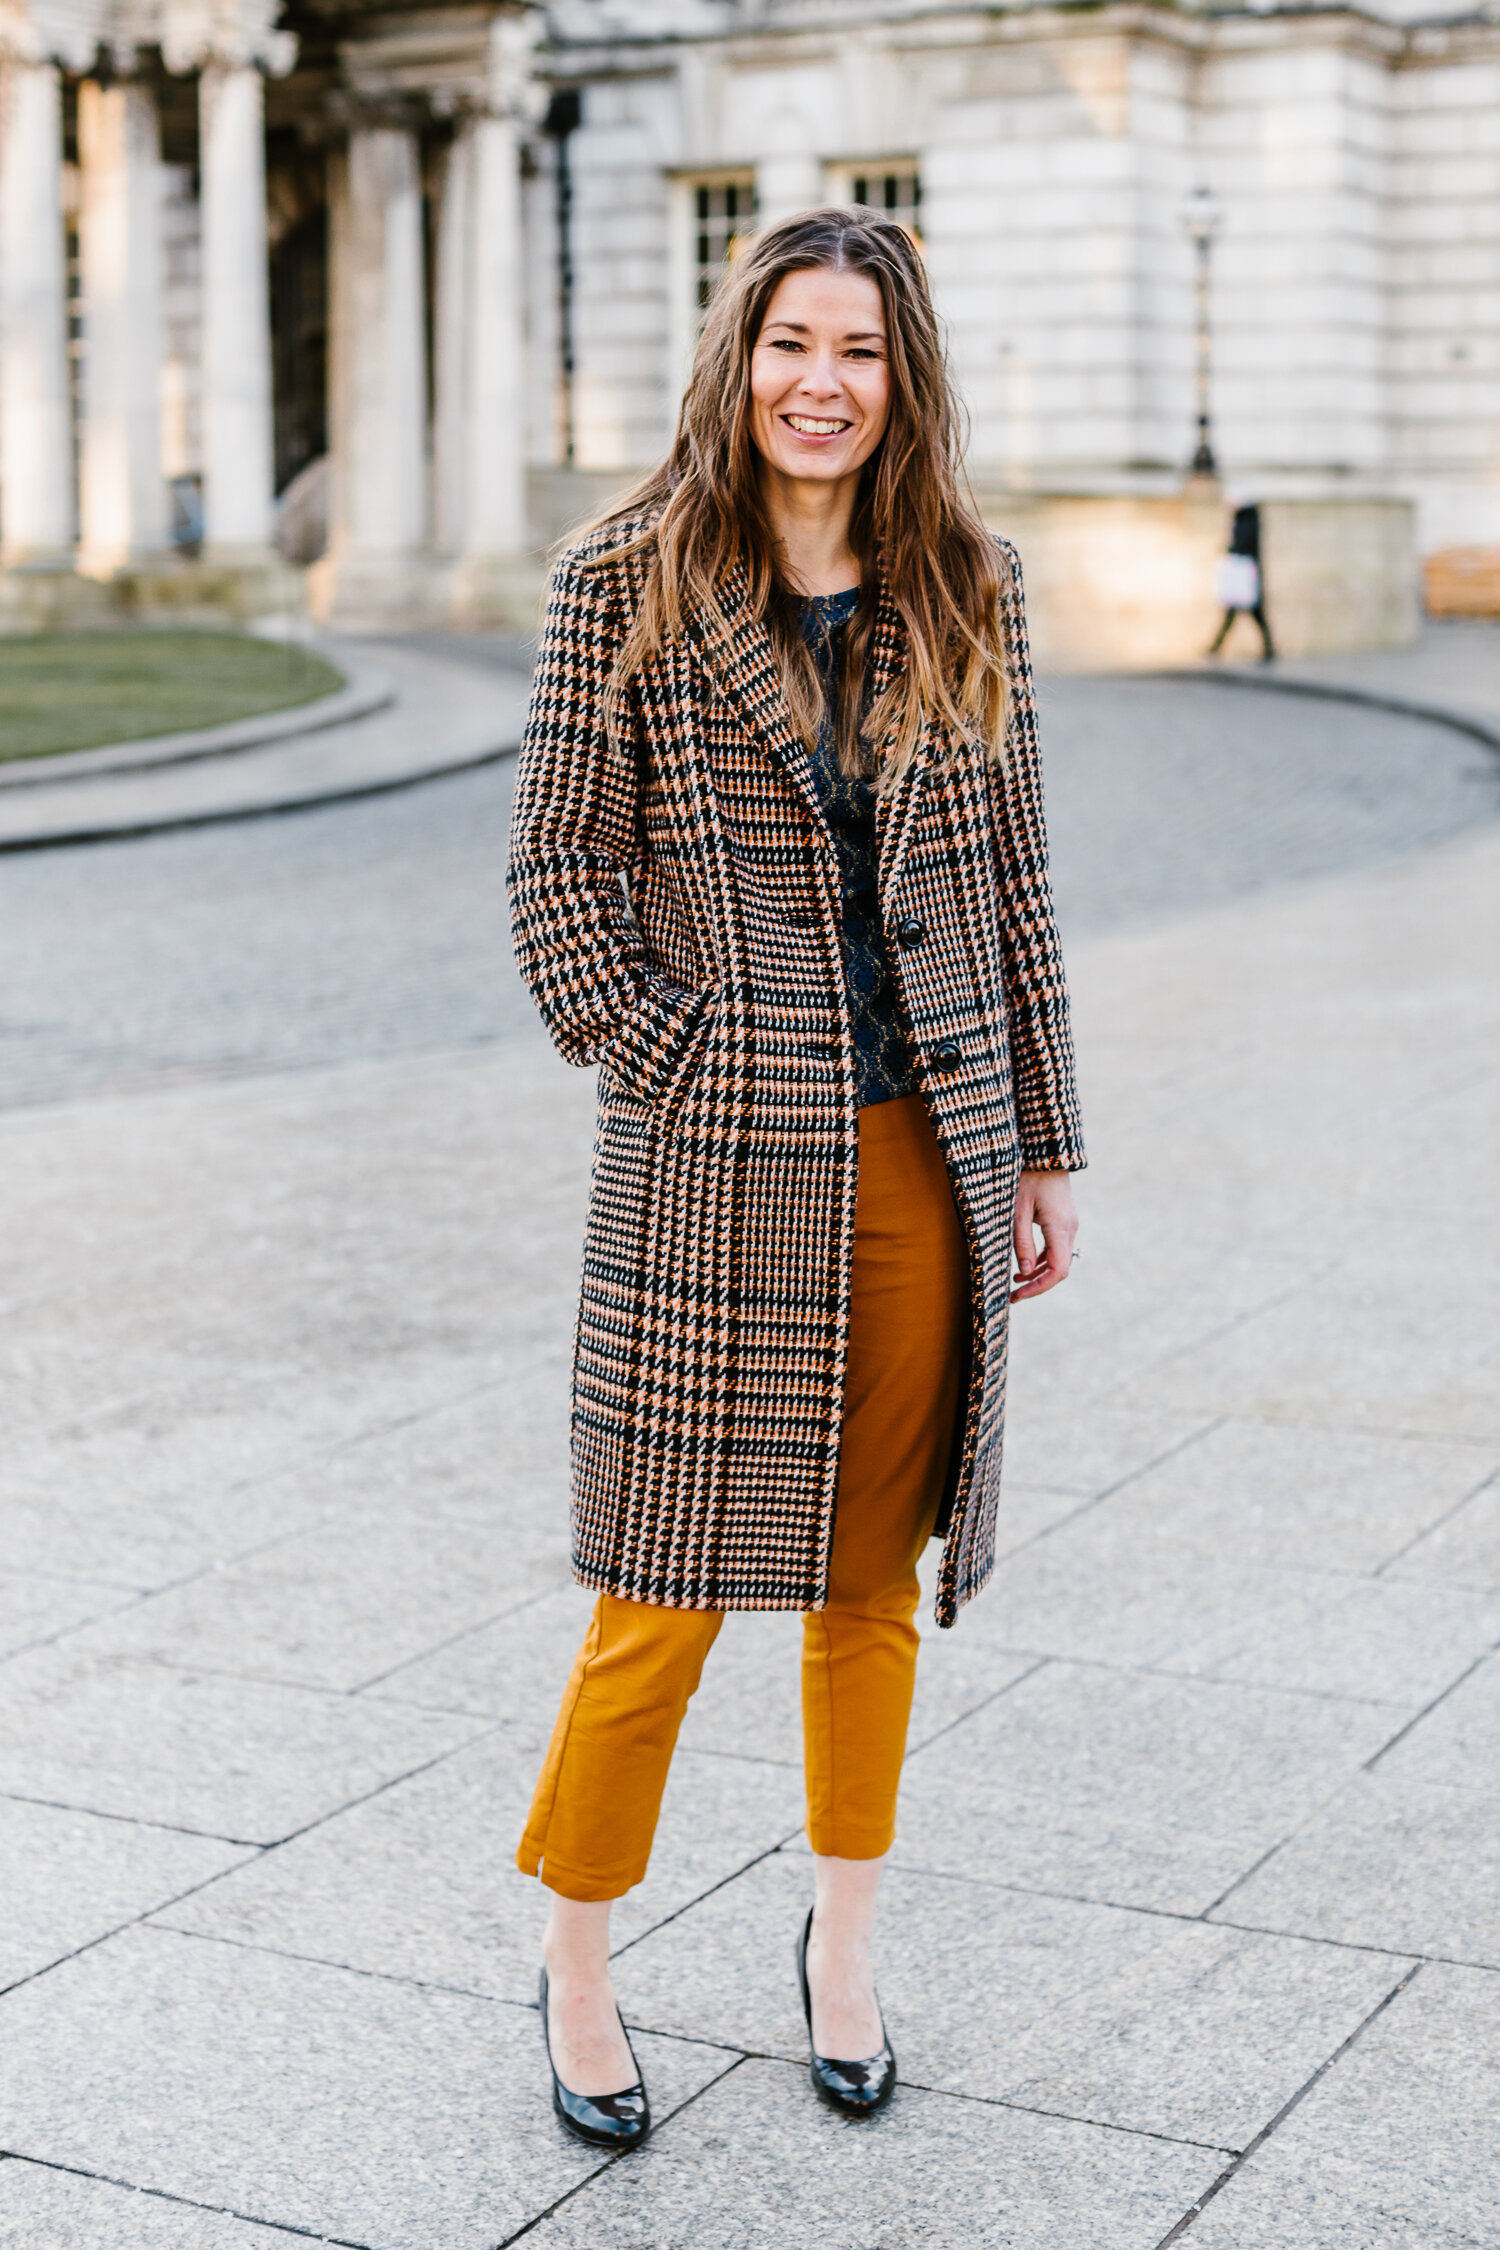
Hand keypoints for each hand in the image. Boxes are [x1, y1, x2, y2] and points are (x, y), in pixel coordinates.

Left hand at [1011, 1168, 1078, 1303]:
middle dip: (1037, 1285)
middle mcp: (1070, 1229)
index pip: (1057, 1270)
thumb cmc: (1028, 1177)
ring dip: (1038, 1274)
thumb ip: (1021, 1241)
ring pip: (1058, 1260)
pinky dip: (1042, 1260)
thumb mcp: (1017, 1209)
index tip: (1019, 1295)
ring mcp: (1070, 1225)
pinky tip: (1025, 1265)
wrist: (1046, 1154)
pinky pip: (1056, 1249)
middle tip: (1014, 1296)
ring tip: (1015, 1283)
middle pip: (1059, 1269)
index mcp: (1060, 1228)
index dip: (1039, 1287)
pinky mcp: (1065, 1221)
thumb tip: (1024, 1271)